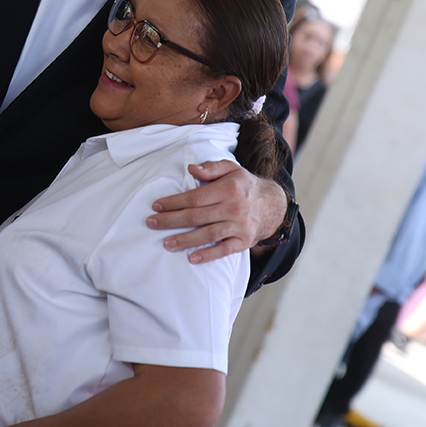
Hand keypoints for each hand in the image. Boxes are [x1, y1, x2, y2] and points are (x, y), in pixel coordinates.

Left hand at [148, 160, 285, 263]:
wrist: (273, 205)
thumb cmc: (245, 186)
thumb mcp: (232, 169)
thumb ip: (211, 168)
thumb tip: (191, 169)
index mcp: (229, 188)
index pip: (195, 197)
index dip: (174, 202)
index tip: (157, 206)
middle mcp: (234, 208)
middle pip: (197, 216)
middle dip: (171, 221)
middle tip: (152, 223)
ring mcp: (239, 226)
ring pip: (208, 234)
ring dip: (185, 240)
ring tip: (167, 243)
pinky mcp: (243, 241)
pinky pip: (224, 250)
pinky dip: (208, 255)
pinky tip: (192, 257)